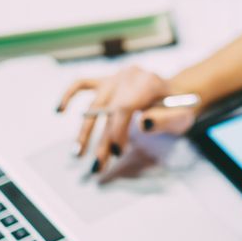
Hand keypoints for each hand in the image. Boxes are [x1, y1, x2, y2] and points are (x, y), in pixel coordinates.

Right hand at [57, 66, 198, 173]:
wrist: (179, 93)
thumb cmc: (180, 107)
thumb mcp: (182, 116)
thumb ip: (164, 119)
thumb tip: (143, 124)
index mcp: (149, 81)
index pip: (124, 107)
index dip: (117, 131)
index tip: (117, 152)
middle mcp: (129, 75)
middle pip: (108, 109)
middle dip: (101, 140)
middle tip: (97, 165)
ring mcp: (115, 77)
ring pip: (94, 104)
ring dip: (85, 131)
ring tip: (77, 153)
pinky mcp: (106, 81)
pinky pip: (83, 84)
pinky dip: (69, 95)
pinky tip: (59, 110)